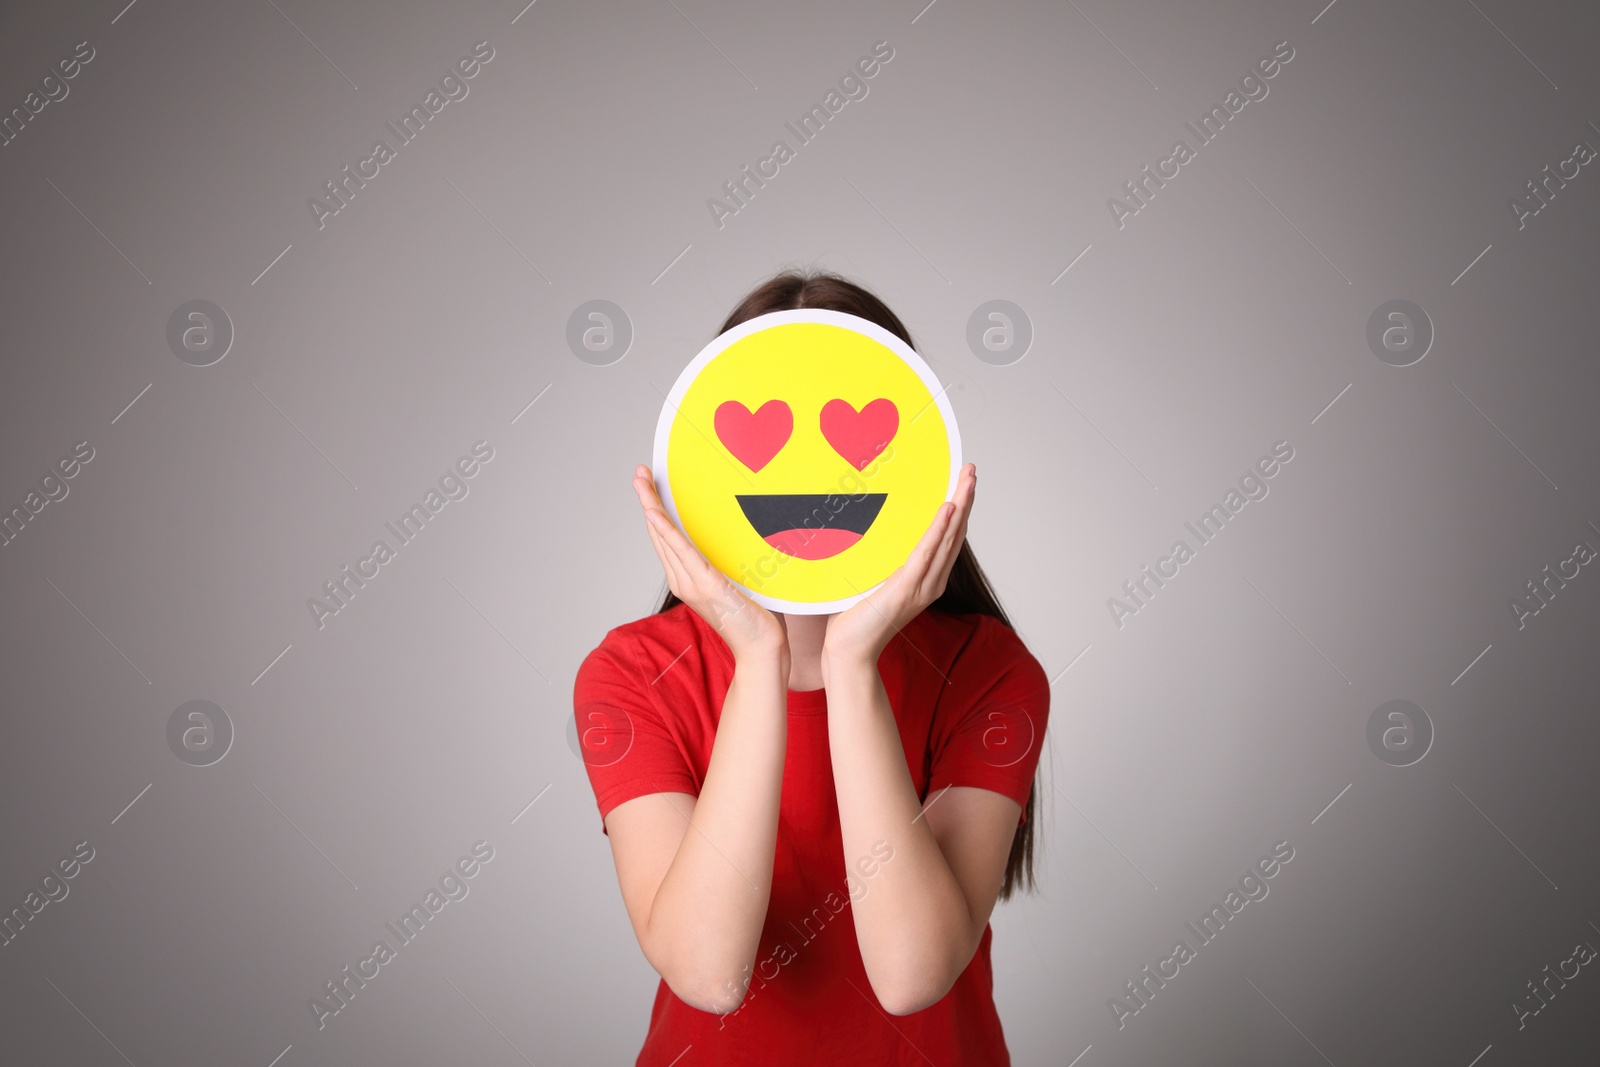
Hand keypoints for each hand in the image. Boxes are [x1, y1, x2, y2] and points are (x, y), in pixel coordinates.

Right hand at [632, 465, 787, 664]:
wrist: (761, 648)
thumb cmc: (756, 617)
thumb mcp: (741, 580)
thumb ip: (733, 561)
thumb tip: (743, 534)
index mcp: (689, 578)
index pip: (667, 538)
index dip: (656, 510)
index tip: (650, 484)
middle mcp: (684, 579)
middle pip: (659, 533)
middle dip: (648, 500)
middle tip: (639, 472)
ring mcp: (692, 583)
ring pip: (665, 537)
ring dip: (651, 506)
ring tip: (641, 482)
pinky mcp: (706, 585)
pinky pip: (682, 552)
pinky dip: (665, 531)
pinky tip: (654, 513)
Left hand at [822, 463, 975, 670]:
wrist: (850, 649)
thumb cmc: (856, 617)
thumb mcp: (875, 579)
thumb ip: (884, 560)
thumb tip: (872, 528)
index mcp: (926, 579)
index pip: (949, 538)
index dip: (959, 509)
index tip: (963, 481)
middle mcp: (931, 581)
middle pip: (955, 533)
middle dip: (965, 499)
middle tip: (971, 469)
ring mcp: (922, 586)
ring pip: (947, 539)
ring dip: (959, 506)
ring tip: (968, 480)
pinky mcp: (906, 589)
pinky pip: (926, 554)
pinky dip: (939, 530)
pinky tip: (948, 510)